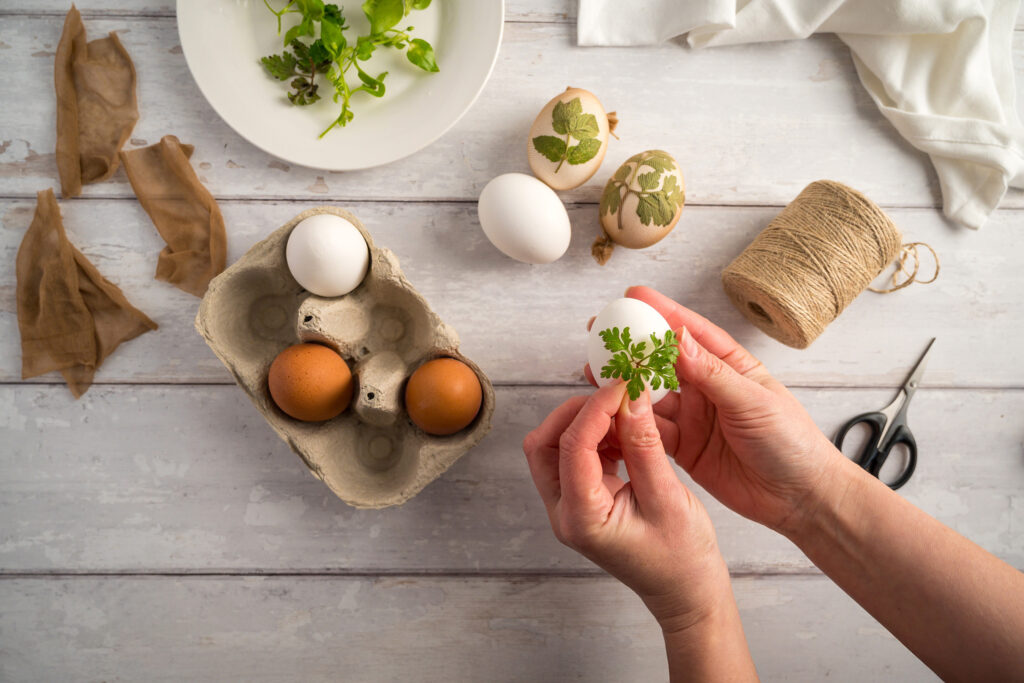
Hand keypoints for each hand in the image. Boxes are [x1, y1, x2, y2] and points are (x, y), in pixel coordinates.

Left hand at [522, 382, 731, 631]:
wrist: (685, 591)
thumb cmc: (681, 557)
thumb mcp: (667, 498)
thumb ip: (644, 446)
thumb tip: (631, 398)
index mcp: (581, 518)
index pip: (571, 447)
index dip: (595, 409)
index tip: (622, 384)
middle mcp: (565, 512)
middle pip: (545, 445)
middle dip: (576, 412)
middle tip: (615, 394)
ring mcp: (570, 506)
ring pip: (556, 447)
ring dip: (587, 422)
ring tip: (626, 411)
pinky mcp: (584, 498)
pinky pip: (576, 455)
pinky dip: (597, 435)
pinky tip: (626, 430)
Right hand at [588, 286, 844, 535]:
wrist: (800, 499)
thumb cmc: (791, 442)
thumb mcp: (753, 402)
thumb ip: (712, 374)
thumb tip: (679, 337)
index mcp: (731, 367)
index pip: (691, 333)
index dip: (662, 312)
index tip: (633, 296)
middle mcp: (708, 389)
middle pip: (662, 361)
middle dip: (632, 346)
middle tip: (600, 332)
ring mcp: (693, 418)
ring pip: (650, 396)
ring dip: (624, 385)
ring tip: (595, 371)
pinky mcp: (684, 448)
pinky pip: (650, 431)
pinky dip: (629, 423)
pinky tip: (609, 413)